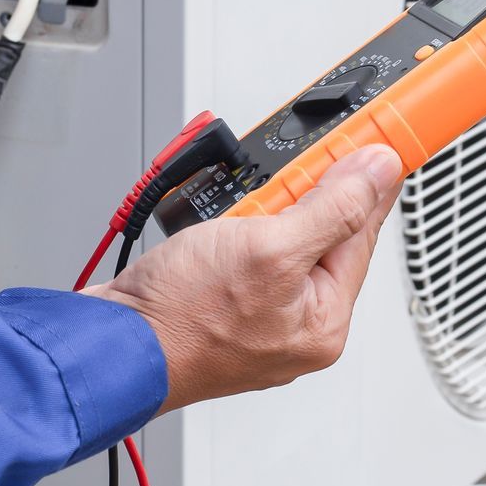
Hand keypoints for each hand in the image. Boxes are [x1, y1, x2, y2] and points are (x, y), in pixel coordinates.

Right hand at [85, 146, 404, 413]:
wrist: (109, 345)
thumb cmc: (179, 318)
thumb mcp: (269, 249)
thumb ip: (333, 208)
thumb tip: (377, 173)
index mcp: (324, 321)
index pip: (362, 232)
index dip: (365, 180)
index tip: (374, 141)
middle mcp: (297, 325)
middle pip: (323, 233)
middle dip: (297, 198)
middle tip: (272, 187)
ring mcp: (259, 317)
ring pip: (279, 237)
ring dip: (258, 211)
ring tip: (231, 219)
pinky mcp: (224, 304)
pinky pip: (245, 251)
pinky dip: (233, 228)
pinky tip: (214, 228)